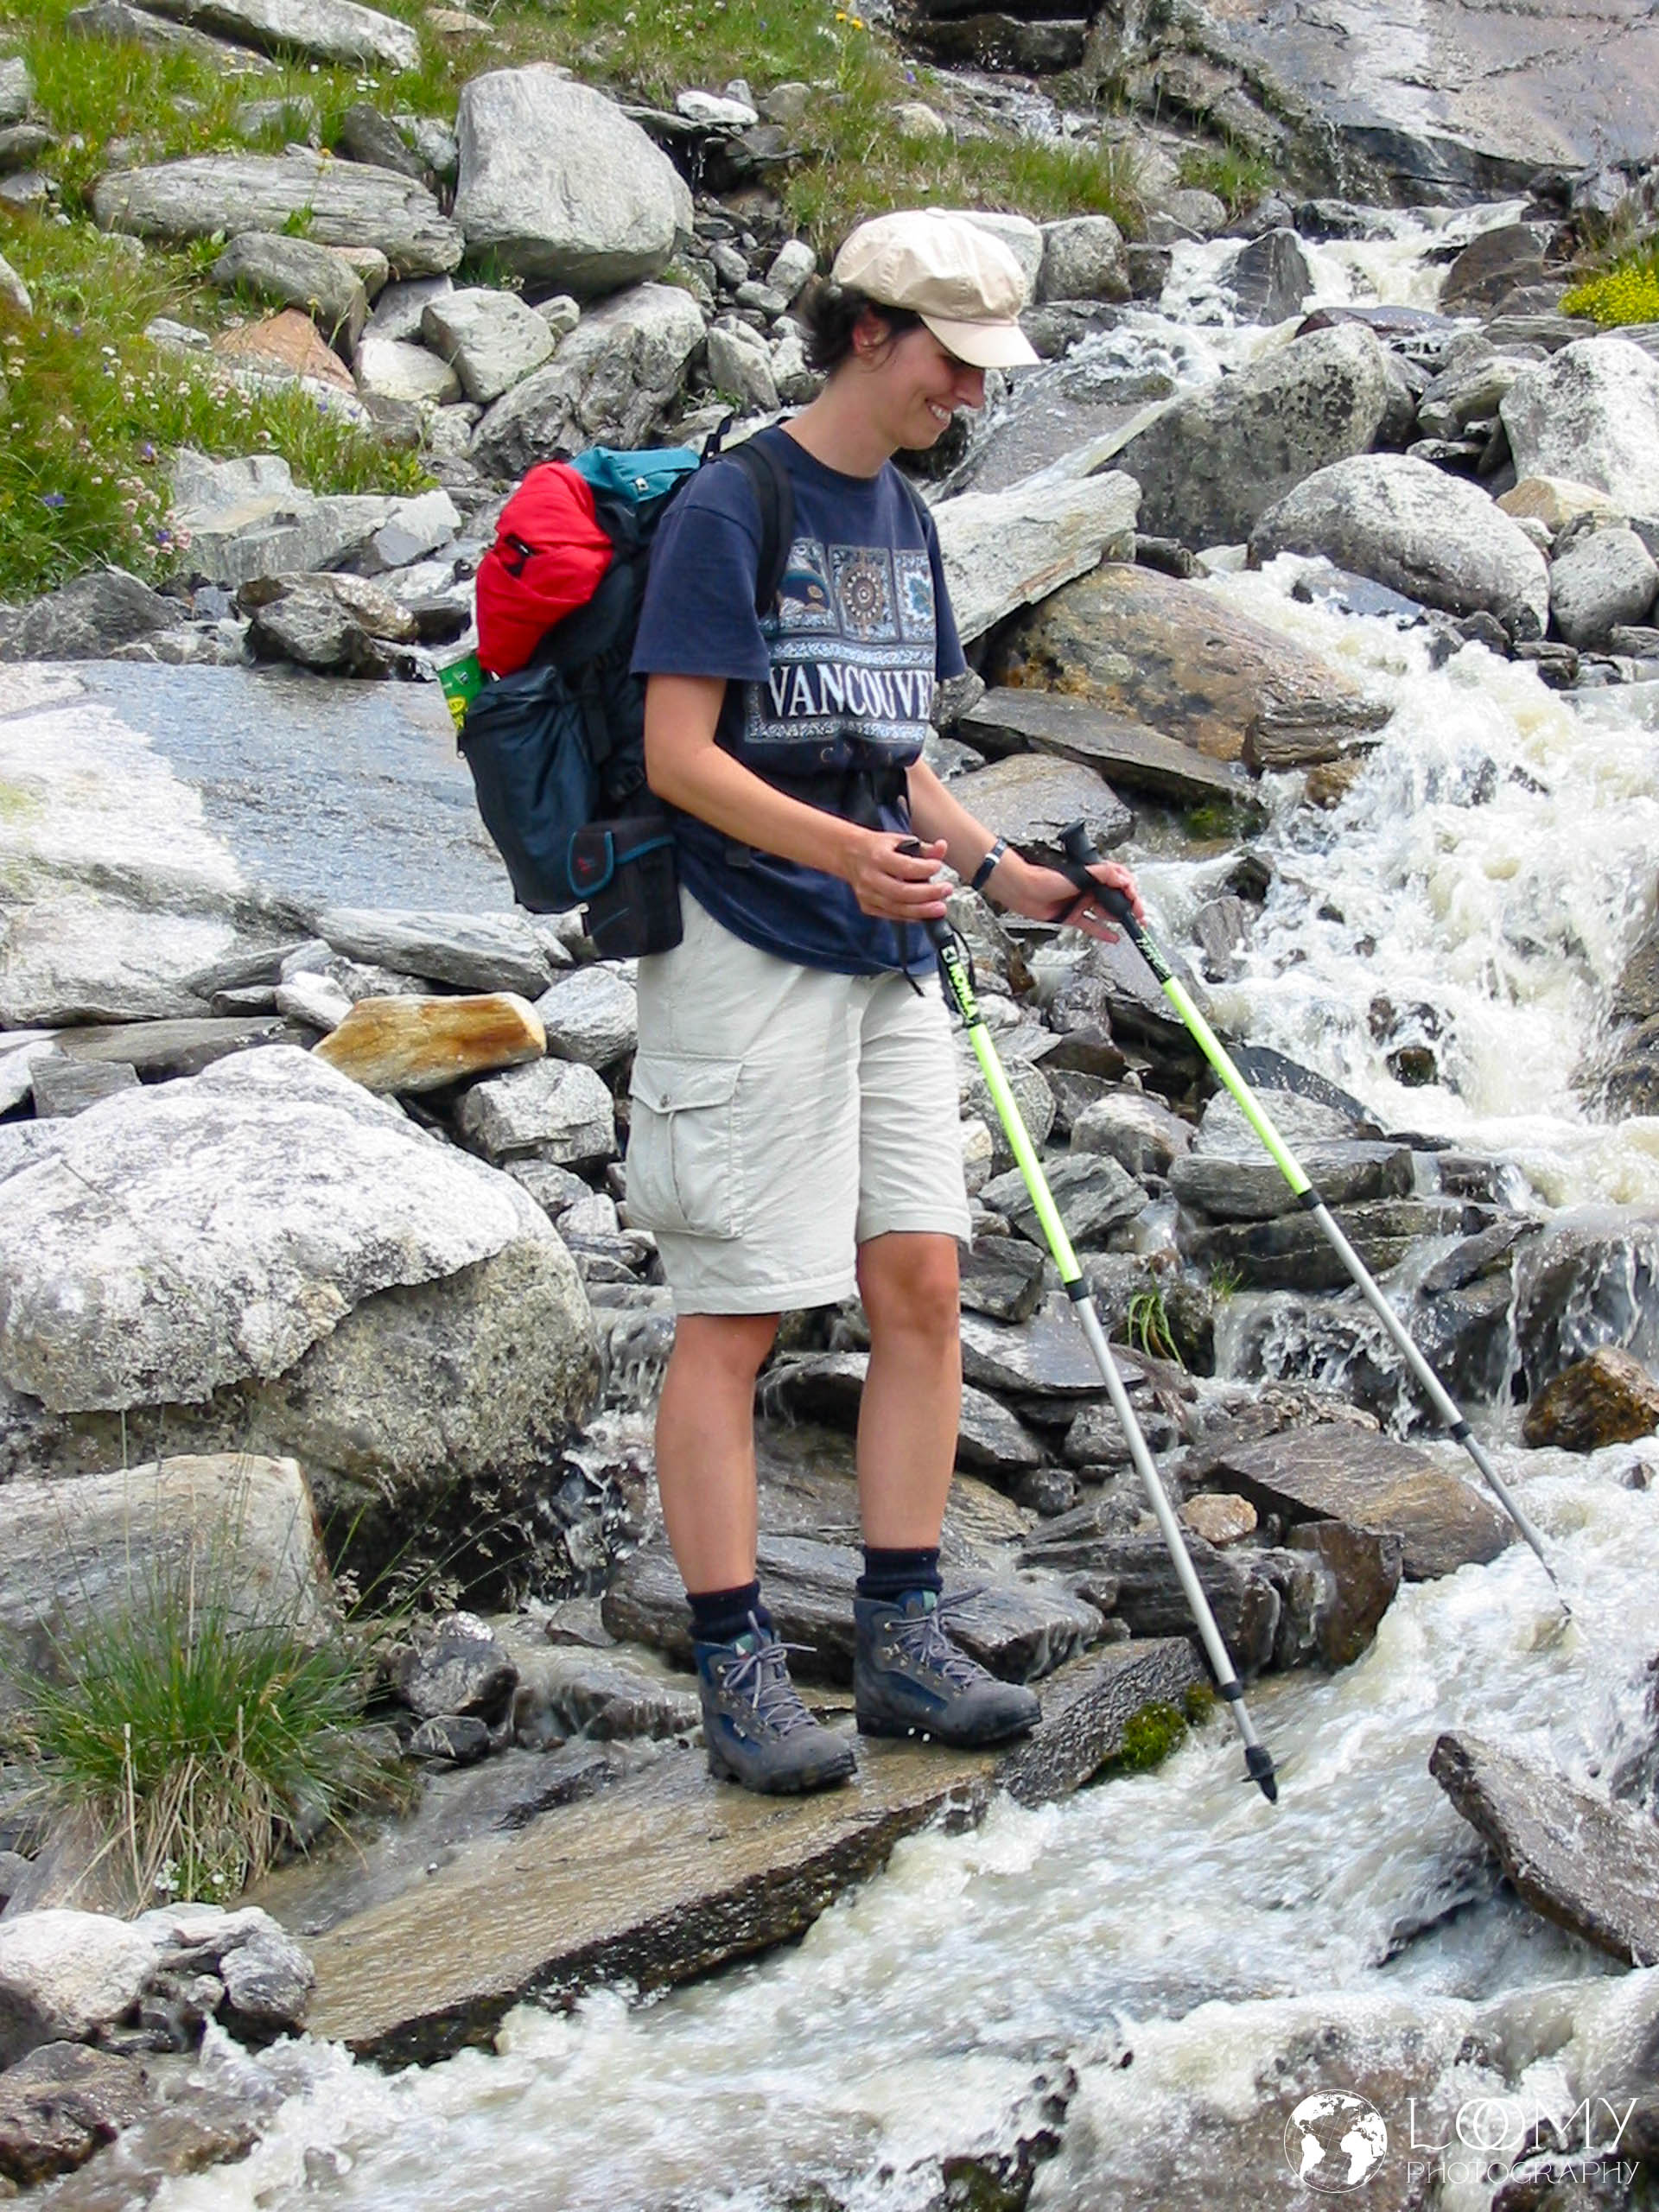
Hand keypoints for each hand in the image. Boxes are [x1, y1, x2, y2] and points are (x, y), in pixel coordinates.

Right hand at [843, 832, 951, 923]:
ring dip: (923, 910)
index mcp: (877, 856)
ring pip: (897, 908)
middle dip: (928, 894)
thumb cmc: (876, 847)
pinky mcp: (867, 906)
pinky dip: (910, 916)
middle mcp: (870, 877)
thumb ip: (923, 848)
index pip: (906, 867)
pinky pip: (892, 915)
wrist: (848, 854)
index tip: (939, 866)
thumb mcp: (898, 840)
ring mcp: (867, 894)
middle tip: (946, 890)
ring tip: (940, 907)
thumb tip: (942, 848)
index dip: (926, 869)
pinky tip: (924, 913)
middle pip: (902, 892)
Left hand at [997, 852, 1143, 942]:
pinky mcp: (1072, 916)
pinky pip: (1091, 925)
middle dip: (1129, 907)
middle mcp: (1089, 888)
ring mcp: (1081, 903)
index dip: (1130, 891)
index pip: (1119, 881)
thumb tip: (1122, 878)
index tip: (1137, 902)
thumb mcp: (1078, 874)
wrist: (1023, 891)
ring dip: (1119, 919)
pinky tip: (1114, 937)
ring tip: (1131, 926)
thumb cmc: (1046, 878)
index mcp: (1092, 876)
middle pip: (1115, 898)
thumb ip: (1102, 874)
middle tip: (1140, 917)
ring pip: (1105, 912)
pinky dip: (1103, 932)